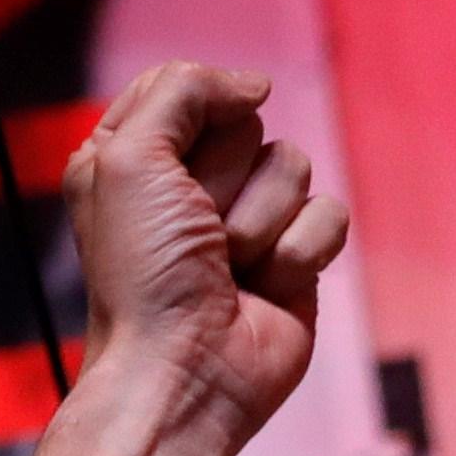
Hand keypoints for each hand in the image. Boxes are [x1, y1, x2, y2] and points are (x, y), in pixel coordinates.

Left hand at [62, 61, 346, 443]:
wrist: (183, 370)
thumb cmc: (142, 272)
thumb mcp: (128, 158)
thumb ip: (182, 90)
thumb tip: (253, 86)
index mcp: (131, 158)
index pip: (183, 87)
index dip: (190, 119)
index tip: (170, 168)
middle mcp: (186, 185)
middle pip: (246, 125)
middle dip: (224, 178)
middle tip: (193, 232)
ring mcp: (246, 221)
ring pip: (293, 165)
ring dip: (258, 220)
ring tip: (225, 267)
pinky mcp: (295, 257)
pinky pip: (327, 213)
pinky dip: (297, 252)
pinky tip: (265, 288)